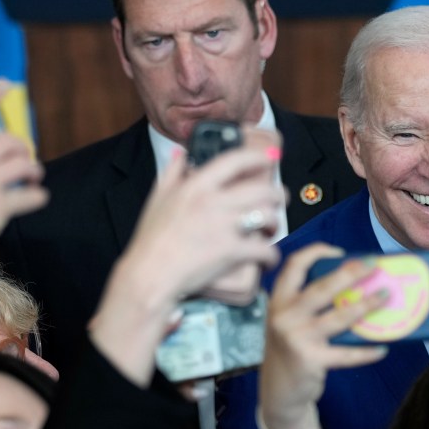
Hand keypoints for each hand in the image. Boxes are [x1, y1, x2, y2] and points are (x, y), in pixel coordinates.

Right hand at [90, 127, 286, 385]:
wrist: (149, 275)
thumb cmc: (150, 239)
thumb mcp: (157, 198)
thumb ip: (172, 172)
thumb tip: (181, 153)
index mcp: (196, 185)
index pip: (235, 160)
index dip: (257, 157)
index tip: (269, 158)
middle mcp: (214, 201)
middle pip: (262, 188)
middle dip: (278, 194)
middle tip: (280, 200)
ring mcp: (224, 226)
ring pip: (268, 215)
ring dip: (276, 223)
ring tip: (271, 230)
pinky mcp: (231, 251)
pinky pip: (264, 249)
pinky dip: (271, 255)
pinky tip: (268, 259)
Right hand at [260, 244, 387, 428]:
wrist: (278, 393)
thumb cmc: (290, 351)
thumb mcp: (288, 323)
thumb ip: (307, 305)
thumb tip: (352, 285)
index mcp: (279, 301)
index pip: (294, 265)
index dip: (316, 252)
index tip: (340, 251)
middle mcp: (284, 316)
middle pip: (323, 287)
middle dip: (351, 273)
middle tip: (374, 265)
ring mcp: (297, 338)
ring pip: (340, 316)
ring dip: (367, 304)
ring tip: (387, 296)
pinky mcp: (311, 360)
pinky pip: (346, 353)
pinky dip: (366, 351)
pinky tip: (383, 348)